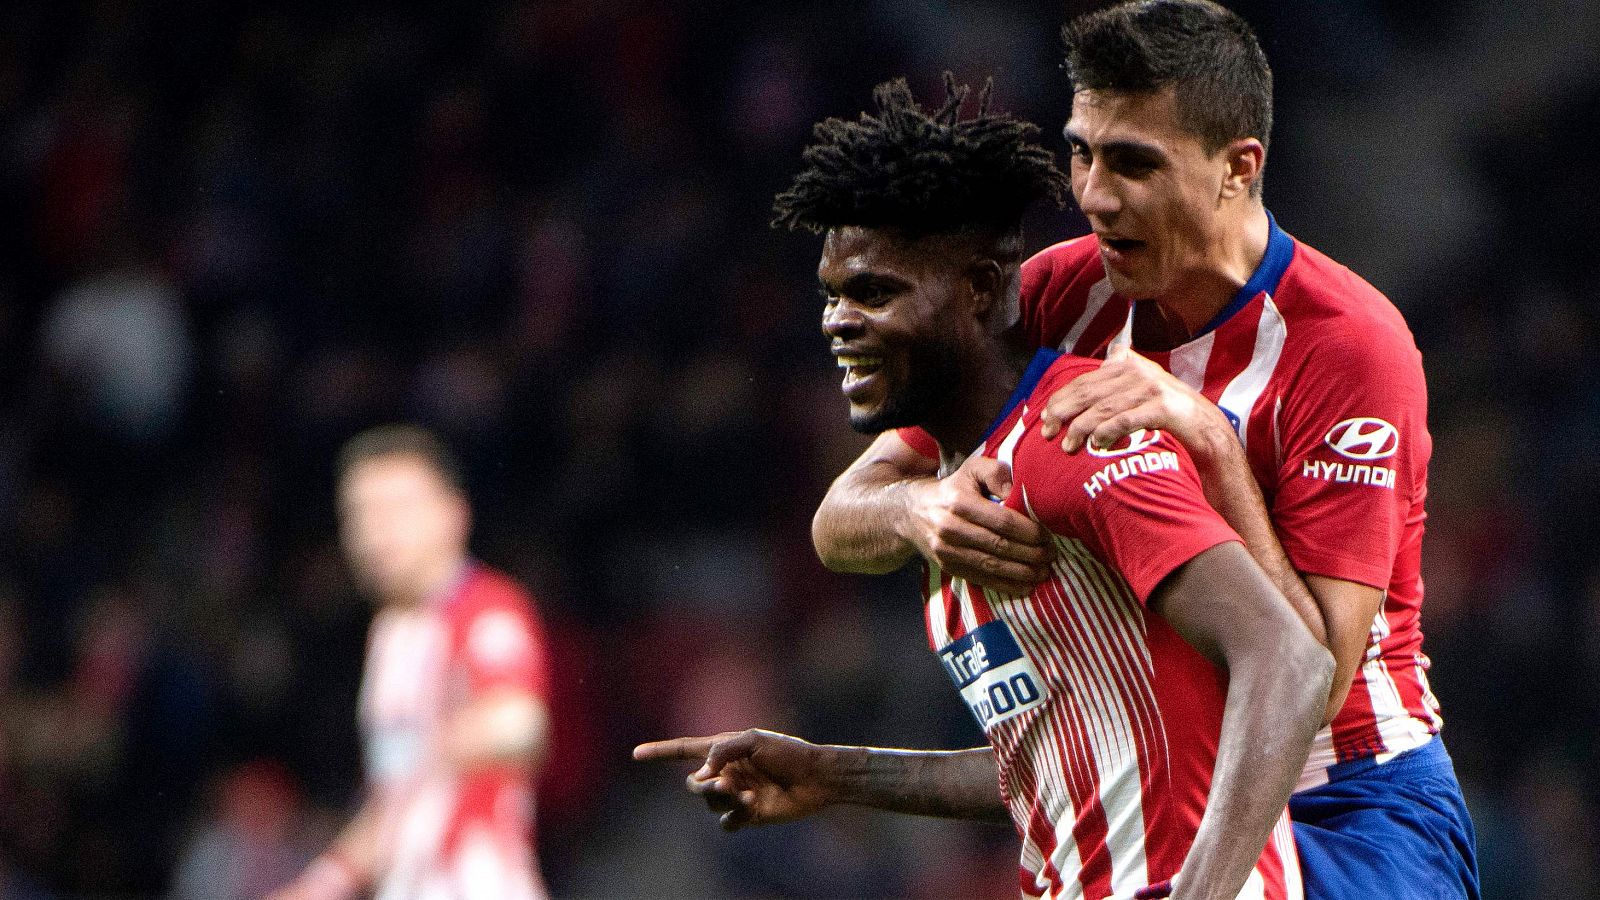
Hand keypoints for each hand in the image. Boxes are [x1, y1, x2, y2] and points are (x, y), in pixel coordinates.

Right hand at [633, 729, 838, 830]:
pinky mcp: (747, 815)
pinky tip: (752, 806)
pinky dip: (735, 815)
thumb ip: (722, 750)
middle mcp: (725, 772)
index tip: (636, 754)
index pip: (684, 750)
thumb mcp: (754, 740)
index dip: (660, 752)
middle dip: (705, 786)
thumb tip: (701, 774)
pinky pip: (726, 822)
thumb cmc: (787, 752)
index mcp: (723, 749)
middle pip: (694, 784)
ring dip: (725, 798)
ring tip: (749, 793)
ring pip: (710, 803)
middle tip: (725, 784)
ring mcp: (735, 794)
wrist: (815, 777)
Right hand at [901, 455, 1049, 594]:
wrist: (911, 512)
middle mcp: (951, 528)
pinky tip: (1026, 586)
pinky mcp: (948, 567)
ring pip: (992, 566)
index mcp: (959, 502)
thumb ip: (997, 473)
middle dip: (1031, 553)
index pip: (1002, 521)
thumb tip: (1019, 491)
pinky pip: (981, 579)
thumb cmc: (953, 488)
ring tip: (1044, 572)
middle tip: (1051, 555)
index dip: (1028, 531)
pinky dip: (1006, 585)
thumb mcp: (972, 469)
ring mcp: (947, 551)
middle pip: (999, 545)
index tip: (1047, 535)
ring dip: (1022, 572)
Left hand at [1038, 344, 1229, 455]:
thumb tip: (1113, 350)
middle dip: (1063, 413)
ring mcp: (1152, 388)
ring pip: (1103, 408)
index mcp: (1129, 366)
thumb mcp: (1145, 388)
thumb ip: (1126, 373)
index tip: (1044, 418)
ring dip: (1081, 428)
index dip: (1061, 399)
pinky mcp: (1163, 408)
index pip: (1085, 381)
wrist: (1208, 431)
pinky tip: (1097, 445)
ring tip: (1068, 446)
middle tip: (1048, 433)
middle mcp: (1139, 372)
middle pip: (1089, 392)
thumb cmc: (1170, 415)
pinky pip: (1125, 420)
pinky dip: (1107, 433)